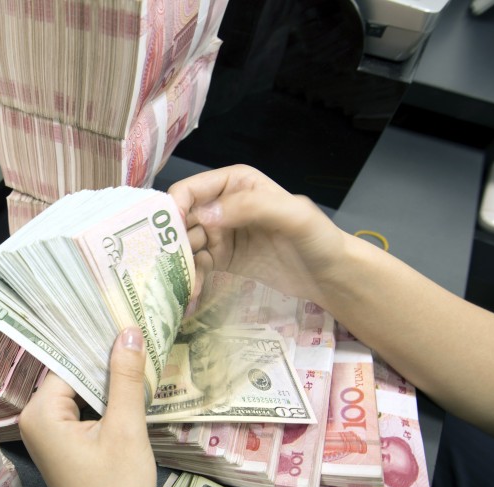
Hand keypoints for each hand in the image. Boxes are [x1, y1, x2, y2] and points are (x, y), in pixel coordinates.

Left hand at [20, 328, 248, 486]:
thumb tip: (128, 330)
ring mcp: (48, 437)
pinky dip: (106, 403)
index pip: (69, 362)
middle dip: (104, 360)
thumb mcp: (126, 429)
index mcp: (39, 414)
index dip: (98, 343)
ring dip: (108, 382)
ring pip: (80, 394)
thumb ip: (125, 378)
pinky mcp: (64, 449)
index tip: (124, 317)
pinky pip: (83, 412)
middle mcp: (34, 422)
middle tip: (138, 331)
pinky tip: (132, 389)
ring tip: (140, 353)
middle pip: (72, 376)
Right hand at [168, 164, 346, 303]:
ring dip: (177, 266)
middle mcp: (222, 205)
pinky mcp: (222, 259)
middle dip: (169, 244)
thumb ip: (251, 207)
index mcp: (235, 183)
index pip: (189, 191)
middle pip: (181, 221)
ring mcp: (221, 234)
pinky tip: (189, 296)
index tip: (167, 239)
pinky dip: (190, 280)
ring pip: (185, 246)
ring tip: (174, 288)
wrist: (330, 275)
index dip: (173, 212)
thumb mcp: (293, 216)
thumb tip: (204, 216)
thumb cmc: (317, 239)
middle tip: (163, 269)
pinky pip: (197, 267)